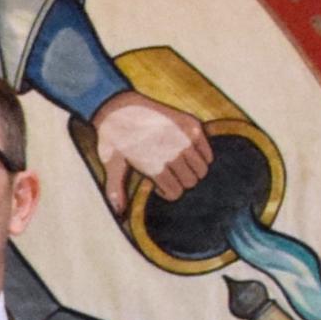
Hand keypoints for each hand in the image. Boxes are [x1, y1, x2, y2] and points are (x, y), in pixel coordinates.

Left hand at [91, 89, 212, 202]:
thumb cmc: (114, 138)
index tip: (159, 184)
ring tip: (178, 164)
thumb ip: (116, 190)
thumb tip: (119, 212)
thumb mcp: (112, 165)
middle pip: (191, 182)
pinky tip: (187, 152)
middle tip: (169, 173)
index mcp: (155, 166)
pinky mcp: (192, 125)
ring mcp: (185, 138)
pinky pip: (208, 152)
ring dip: (192, 170)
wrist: (119, 107)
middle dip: (181, 182)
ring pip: (203, 169)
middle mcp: (173, 153)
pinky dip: (202, 156)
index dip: (168, 192)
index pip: (176, 193)